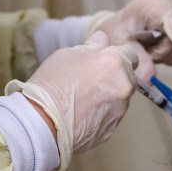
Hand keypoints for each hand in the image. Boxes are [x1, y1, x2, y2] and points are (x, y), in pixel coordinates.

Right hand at [6, 31, 137, 170]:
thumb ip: (92, 47)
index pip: (131, 54)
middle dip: (114, 77)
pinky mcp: (111, 130)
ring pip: (121, 98)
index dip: (118, 56)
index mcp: (115, 63)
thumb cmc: (52, 83)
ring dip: (109, 96)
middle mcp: (124, 87)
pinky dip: (101, 115)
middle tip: (90, 81)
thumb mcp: (67, 55)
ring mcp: (119, 111)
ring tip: (83, 100)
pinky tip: (82, 114)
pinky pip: (111, 117)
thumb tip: (102, 40)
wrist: (40, 123)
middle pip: (128, 77)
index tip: (106, 60)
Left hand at [88, 0, 171, 81]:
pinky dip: (167, 58)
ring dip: (162, 56)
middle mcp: (168, 10)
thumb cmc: (115, 31)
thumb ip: (135, 57)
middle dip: (160, 52)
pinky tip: (153, 50)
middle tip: (141, 49)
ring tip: (145, 48)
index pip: (171, 20)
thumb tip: (150, 77)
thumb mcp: (119, 43)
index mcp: (150, 5)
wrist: (118, 29)